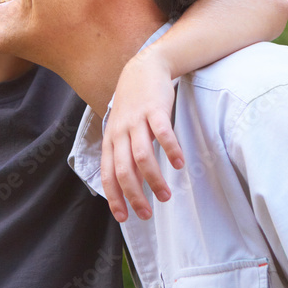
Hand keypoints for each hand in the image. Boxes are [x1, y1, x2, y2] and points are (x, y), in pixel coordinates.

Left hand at [101, 48, 183, 221]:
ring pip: (142, 156)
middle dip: (134, 196)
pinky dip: (171, 150)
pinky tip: (178, 164)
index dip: (115, 197)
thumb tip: (130, 185)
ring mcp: (137, 121)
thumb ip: (124, 154)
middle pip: (124, 170)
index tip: (124, 218)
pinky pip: (163, 133)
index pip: (108, 174)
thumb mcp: (121, 129)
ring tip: (166, 196)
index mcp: (111, 140)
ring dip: (154, 179)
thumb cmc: (133, 105)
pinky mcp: (155, 110)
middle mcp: (120, 132)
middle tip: (147, 214)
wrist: (143, 68)